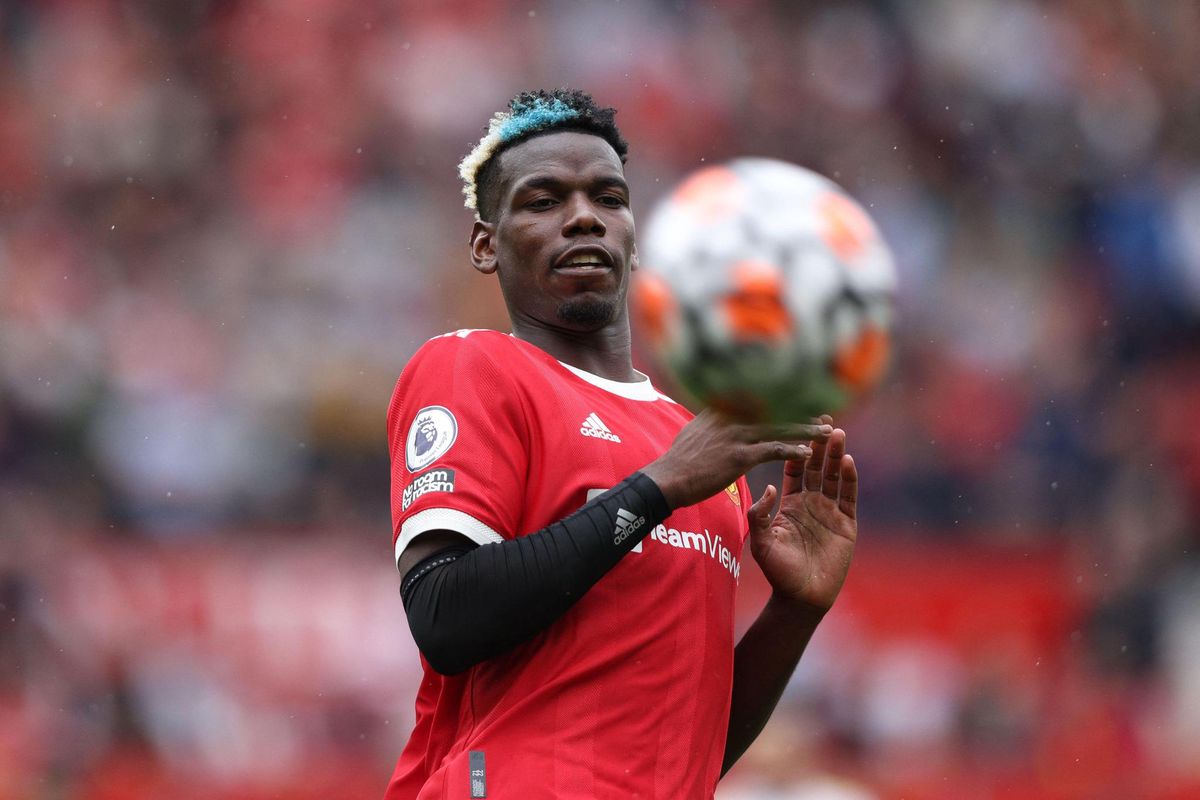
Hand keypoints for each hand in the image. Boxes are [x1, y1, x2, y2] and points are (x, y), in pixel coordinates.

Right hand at [641, 409, 832, 509]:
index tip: (804, 399)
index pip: (760, 399)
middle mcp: (731, 417)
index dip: (785, 399)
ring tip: (826, 432)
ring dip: (806, 430)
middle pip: (775, 410)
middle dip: (802, 412)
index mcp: (722, 409)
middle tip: (824, 414)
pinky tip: (807, 453)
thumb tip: (717, 413)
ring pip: (780, 428)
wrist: (668, 478)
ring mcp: (736, 435)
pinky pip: (773, 451)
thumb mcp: (695, 430)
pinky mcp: (739, 457)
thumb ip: (712, 419)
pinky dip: (792, 451)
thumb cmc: (680, 460)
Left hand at [747, 416, 856, 613]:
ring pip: (834, 477)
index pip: (794, 469)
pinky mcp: (847, 523)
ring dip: (836, 455)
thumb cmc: (778, 572)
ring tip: (837, 434)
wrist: (802, 597)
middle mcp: (812, 503)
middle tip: (821, 418)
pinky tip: (848, 462)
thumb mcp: (761, 542)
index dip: (795, 447)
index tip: (794, 426)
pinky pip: (848, 496)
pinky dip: (849, 479)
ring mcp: (830, 512)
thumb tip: (768, 487)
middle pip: (817, 467)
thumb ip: (759, 515)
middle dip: (818, 444)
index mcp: (790, 503)